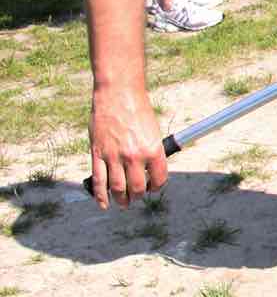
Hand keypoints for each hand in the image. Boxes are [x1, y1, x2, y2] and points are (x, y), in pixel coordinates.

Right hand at [89, 85, 167, 206]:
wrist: (118, 93)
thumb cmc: (138, 109)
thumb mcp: (153, 131)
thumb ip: (151, 150)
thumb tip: (150, 167)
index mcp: (153, 150)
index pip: (159, 179)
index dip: (157, 187)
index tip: (153, 188)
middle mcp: (134, 156)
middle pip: (137, 188)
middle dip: (138, 196)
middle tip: (136, 198)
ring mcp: (114, 156)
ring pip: (117, 188)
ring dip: (121, 199)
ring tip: (123, 203)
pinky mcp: (98, 153)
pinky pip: (98, 180)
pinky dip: (100, 195)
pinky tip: (104, 203)